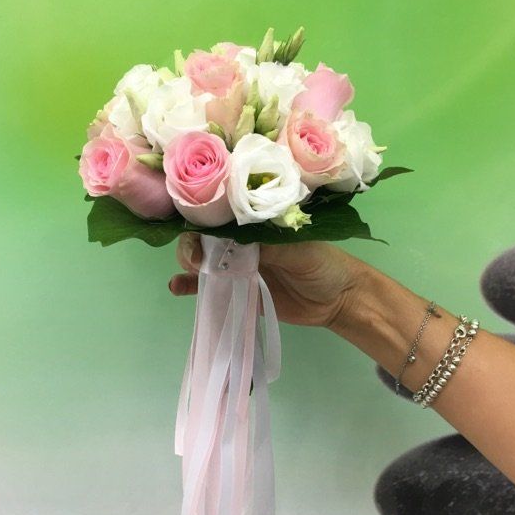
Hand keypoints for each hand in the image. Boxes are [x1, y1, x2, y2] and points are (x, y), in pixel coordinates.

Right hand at [168, 232, 363, 328]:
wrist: (339, 300)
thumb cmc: (324, 264)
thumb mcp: (298, 249)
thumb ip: (265, 246)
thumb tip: (229, 244)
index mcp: (257, 223)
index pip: (222, 214)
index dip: (203, 218)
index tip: (195, 229)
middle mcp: (242, 241)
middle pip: (205, 237)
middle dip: (193, 244)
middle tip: (194, 258)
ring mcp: (237, 266)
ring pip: (202, 260)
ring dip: (188, 262)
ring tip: (187, 270)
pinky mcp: (237, 291)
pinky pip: (208, 288)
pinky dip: (189, 286)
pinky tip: (176, 287)